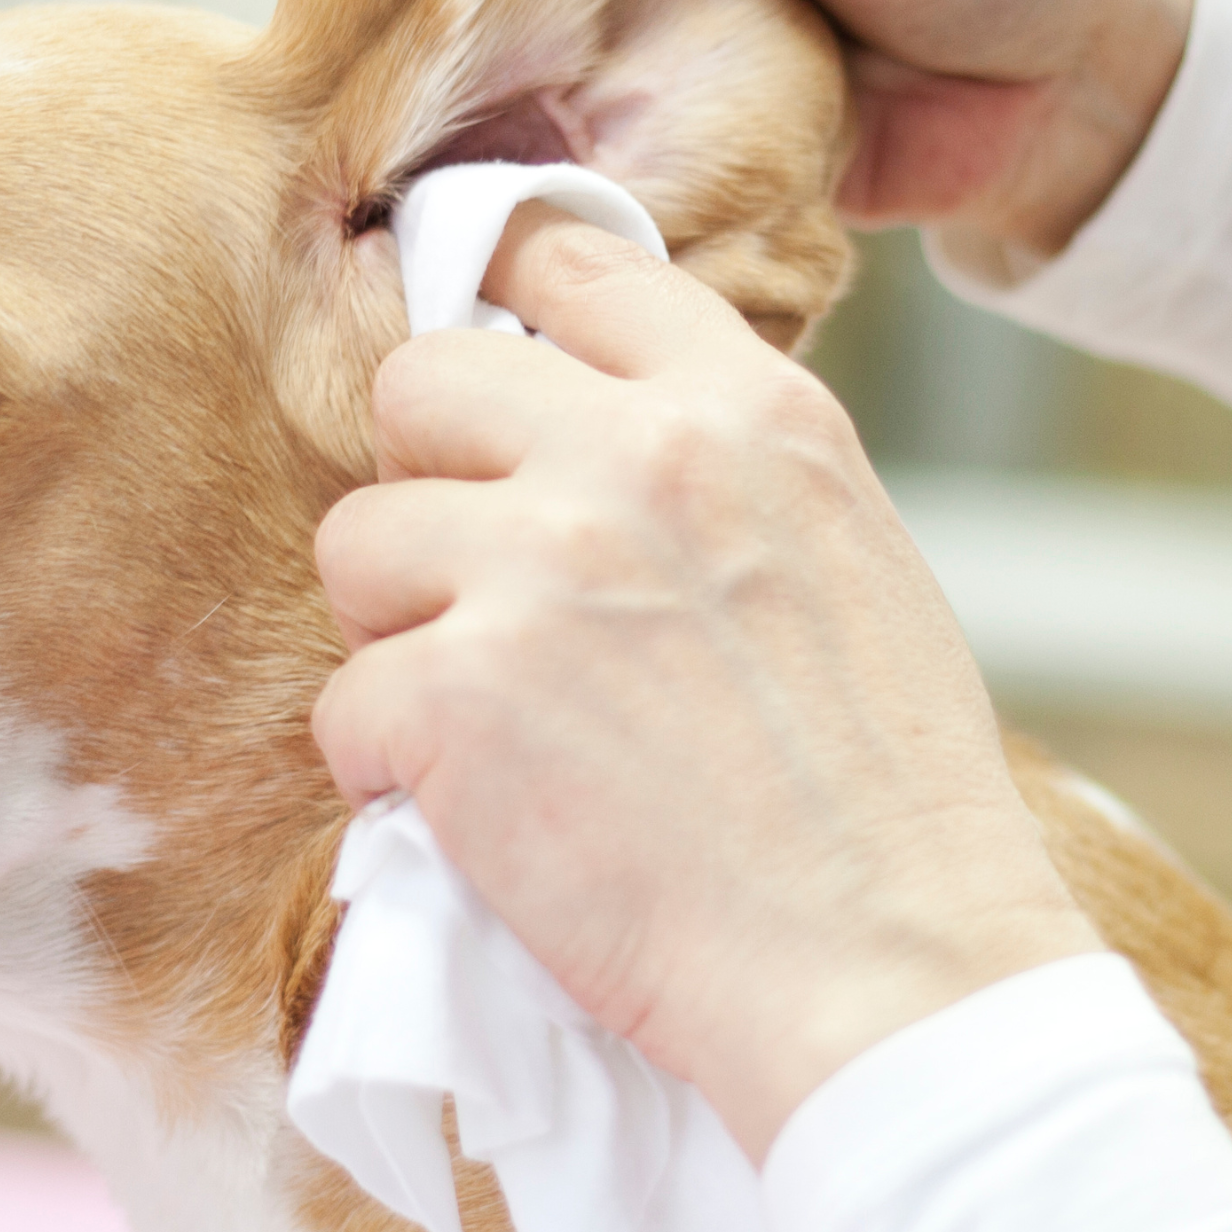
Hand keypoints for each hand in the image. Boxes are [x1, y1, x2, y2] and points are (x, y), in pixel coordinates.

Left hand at [312, 209, 1099, 1160]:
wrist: (888, 968)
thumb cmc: (882, 793)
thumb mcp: (845, 554)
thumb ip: (716, 468)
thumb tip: (592, 427)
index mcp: (746, 410)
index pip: (571, 263)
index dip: (503, 311)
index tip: (487, 384)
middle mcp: (634, 458)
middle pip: (419, 382)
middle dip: (425, 481)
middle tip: (472, 585)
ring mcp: (535, 567)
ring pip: (356, 540)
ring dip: (398, 631)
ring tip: (485, 717)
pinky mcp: (454, 695)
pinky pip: (343, 701)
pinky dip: (384, 768)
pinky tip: (474, 811)